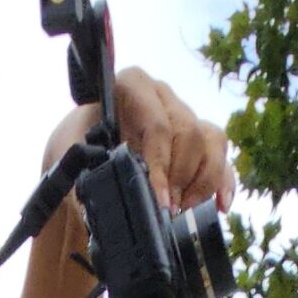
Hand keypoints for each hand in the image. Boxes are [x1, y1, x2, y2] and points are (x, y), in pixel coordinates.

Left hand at [44, 68, 235, 213]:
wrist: (81, 149)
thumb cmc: (76, 148)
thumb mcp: (74, 158)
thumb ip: (91, 176)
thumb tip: (116, 206)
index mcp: (132, 86)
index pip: (157, 124)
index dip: (161, 165)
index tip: (159, 199)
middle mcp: (163, 96)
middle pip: (190, 133)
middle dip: (181, 178)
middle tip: (168, 210)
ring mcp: (184, 115)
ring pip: (212, 141)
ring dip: (203, 182)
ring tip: (184, 210)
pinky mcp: (199, 139)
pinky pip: (222, 156)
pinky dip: (223, 183)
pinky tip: (221, 206)